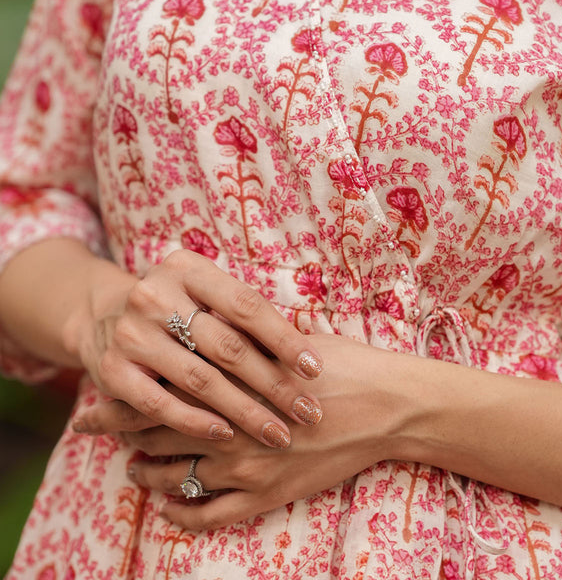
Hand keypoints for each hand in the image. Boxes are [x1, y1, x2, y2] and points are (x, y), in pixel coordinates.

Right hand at [68, 249, 323, 446]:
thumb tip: (309, 345)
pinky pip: (160, 405)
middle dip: (273, 383)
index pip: (246, 305)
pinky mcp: (112, 371)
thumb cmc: (178, 307)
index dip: (284, 338)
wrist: (101, 315)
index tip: (315, 369)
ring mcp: (131, 334)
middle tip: (309, 412)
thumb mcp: (204, 293)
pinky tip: (227, 436)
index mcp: (188, 268)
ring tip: (278, 433)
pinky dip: (196, 422)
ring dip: (244, 411)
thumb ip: (243, 314)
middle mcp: (156, 295)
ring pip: (199, 379)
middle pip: (227, 346)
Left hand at [80, 334, 411, 529]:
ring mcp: (248, 467)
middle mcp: (232, 427)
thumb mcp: (287, 338)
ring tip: (131, 468)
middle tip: (91, 429)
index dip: (122, 398)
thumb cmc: (342, 362)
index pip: (161, 392)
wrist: (387, 404)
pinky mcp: (267, 496)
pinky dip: (181, 513)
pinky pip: (210, 515)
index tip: (92, 398)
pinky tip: (167, 506)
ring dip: (148, 473)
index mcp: (233, 383)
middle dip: (121, 431)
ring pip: (178, 476)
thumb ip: (242, 337)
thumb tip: (206, 321)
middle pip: (159, 431)